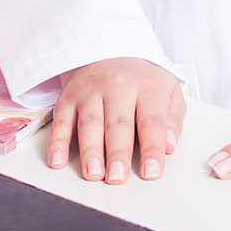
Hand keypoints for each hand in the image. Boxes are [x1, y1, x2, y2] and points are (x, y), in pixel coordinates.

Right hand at [47, 57, 184, 185]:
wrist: (109, 53)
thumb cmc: (141, 81)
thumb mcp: (169, 92)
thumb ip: (173, 120)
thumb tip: (169, 145)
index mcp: (147, 87)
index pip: (151, 121)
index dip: (152, 149)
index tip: (151, 172)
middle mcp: (118, 86)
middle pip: (118, 123)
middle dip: (117, 153)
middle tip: (117, 178)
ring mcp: (91, 91)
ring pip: (90, 123)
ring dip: (90, 150)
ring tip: (93, 174)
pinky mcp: (69, 97)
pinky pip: (62, 121)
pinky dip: (58, 142)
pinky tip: (58, 160)